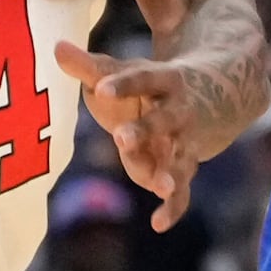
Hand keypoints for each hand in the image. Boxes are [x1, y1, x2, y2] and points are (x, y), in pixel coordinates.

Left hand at [55, 40, 236, 229]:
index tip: (101, 87)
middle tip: (120, 138)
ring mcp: (186, 141)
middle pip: (162, 121)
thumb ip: (90, 65)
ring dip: (171, 172)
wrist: (214, 94)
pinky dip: (173, 207)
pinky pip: (183, 191)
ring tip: (162, 185)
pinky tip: (158, 224)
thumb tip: (56, 46)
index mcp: (164, 80)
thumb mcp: (125, 70)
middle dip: (144, 130)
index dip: (122, 84)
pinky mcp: (186, 167)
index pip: (142, 80)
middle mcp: (179, 112)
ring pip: (180, 158)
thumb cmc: (153, 83)